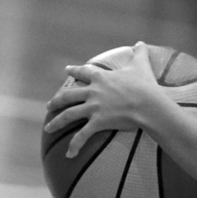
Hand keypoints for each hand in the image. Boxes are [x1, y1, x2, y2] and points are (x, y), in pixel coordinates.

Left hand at [44, 41, 160, 157]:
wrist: (148, 104)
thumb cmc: (146, 86)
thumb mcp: (141, 66)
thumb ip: (139, 54)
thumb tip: (141, 43)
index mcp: (101, 78)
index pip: (83, 72)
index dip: (74, 71)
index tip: (67, 70)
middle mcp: (93, 91)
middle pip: (68, 95)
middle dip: (57, 100)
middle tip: (50, 105)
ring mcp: (94, 107)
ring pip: (69, 114)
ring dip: (57, 122)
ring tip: (48, 128)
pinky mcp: (98, 122)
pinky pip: (83, 135)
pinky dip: (75, 145)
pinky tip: (69, 154)